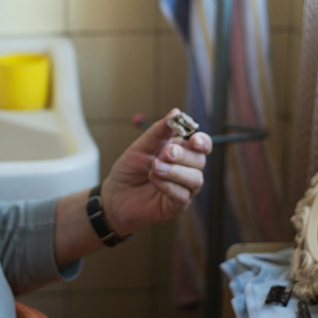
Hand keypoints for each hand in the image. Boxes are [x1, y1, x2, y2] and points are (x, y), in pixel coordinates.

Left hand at [100, 108, 211, 236]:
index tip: (193, 139)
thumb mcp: (142, 145)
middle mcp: (186, 169)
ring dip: (174, 171)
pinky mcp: (176, 205)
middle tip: (164, 153)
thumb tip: (176, 113)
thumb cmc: (130, 169)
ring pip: (195, 179)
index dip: (202, 141)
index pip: (202, 145)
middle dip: (183, 155)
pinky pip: (182, 195)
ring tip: (154, 167)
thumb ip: (159, 131)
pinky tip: (153, 180)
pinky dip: (168, 186)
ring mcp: (183, 188)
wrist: (115, 194)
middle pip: (199, 160)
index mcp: (181, 151)